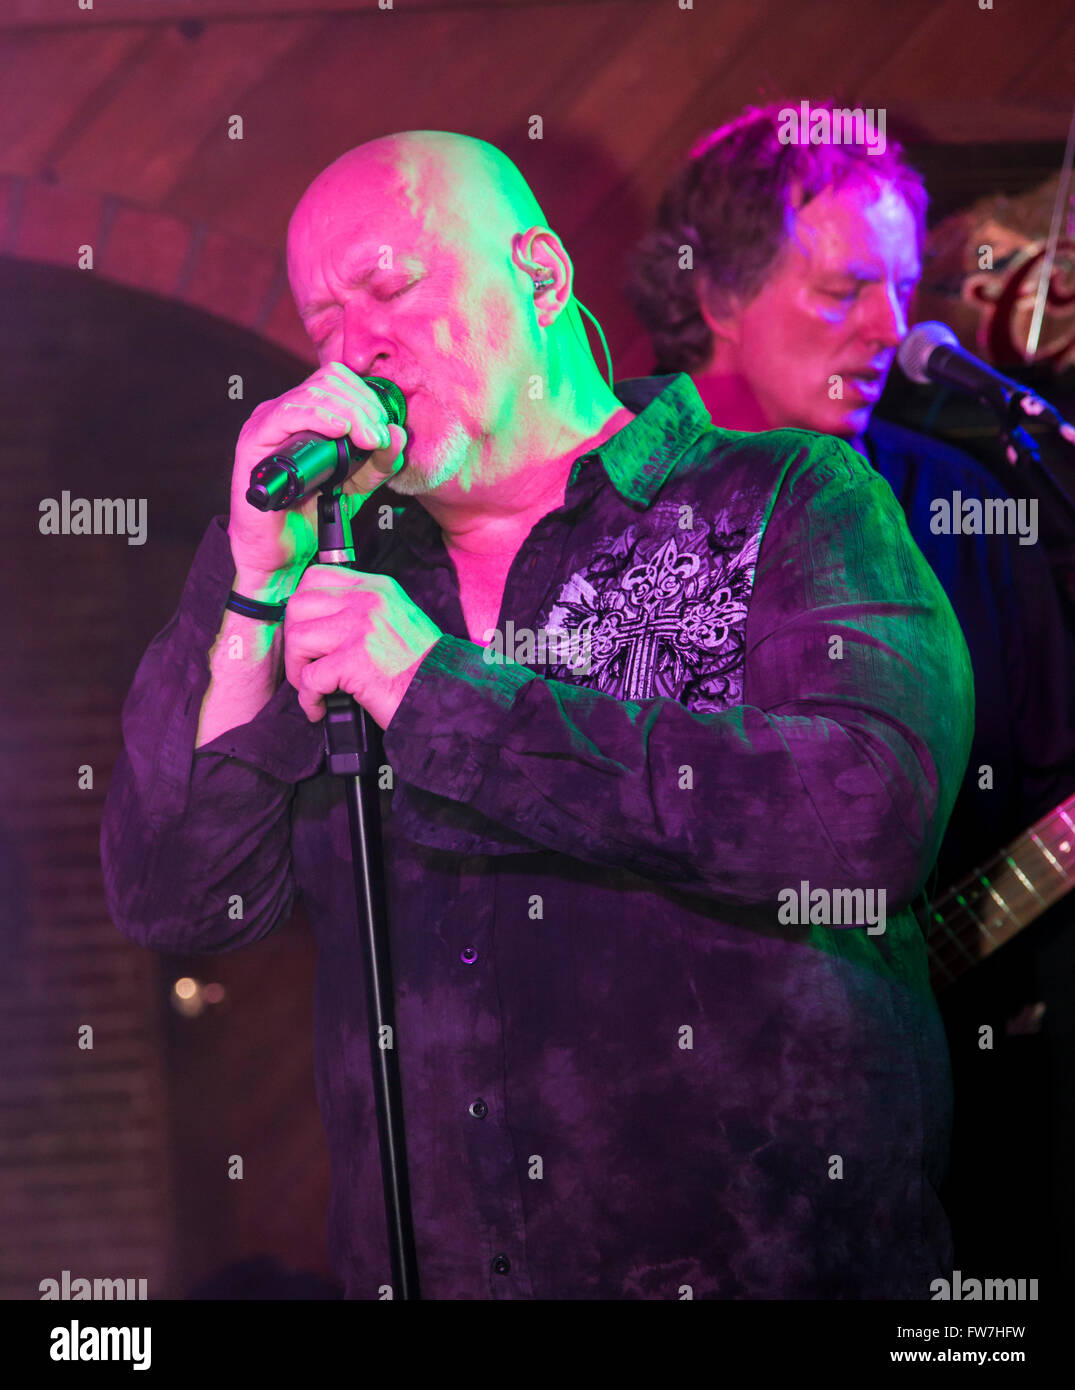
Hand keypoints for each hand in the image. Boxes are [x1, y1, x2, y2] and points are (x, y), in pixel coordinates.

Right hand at [227, 362, 406, 592]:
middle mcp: (284, 411)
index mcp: (305, 413)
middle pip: (329, 380)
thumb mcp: (359, 484)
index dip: (367, 398)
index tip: (384, 431)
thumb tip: (397, 432)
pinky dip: (320, 417)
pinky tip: (341, 431)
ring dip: (351, 413)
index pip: (338, 379)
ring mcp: (267, 423)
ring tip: (368, 440)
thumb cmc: (313, 516)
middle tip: (378, 440)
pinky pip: (288, 413)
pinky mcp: (254, 442)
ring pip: (313, 393)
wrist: (281, 553)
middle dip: (364, 406)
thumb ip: (381, 461)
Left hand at [283, 565, 441, 728]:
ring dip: (298, 669)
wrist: (444, 693)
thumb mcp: (396, 619)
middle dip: (294, 640)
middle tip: (306, 663)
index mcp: (376, 588)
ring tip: (314, 687)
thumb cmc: (420, 666)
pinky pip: (309, 678)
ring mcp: (360, 630)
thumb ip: (362, 609)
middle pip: (298, 605)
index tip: (306, 630)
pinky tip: (320, 706)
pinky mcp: (354, 662)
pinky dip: (309, 698)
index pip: (316, 577)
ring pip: (297, 639)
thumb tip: (321, 618)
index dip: (301, 606)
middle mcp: (367, 602)